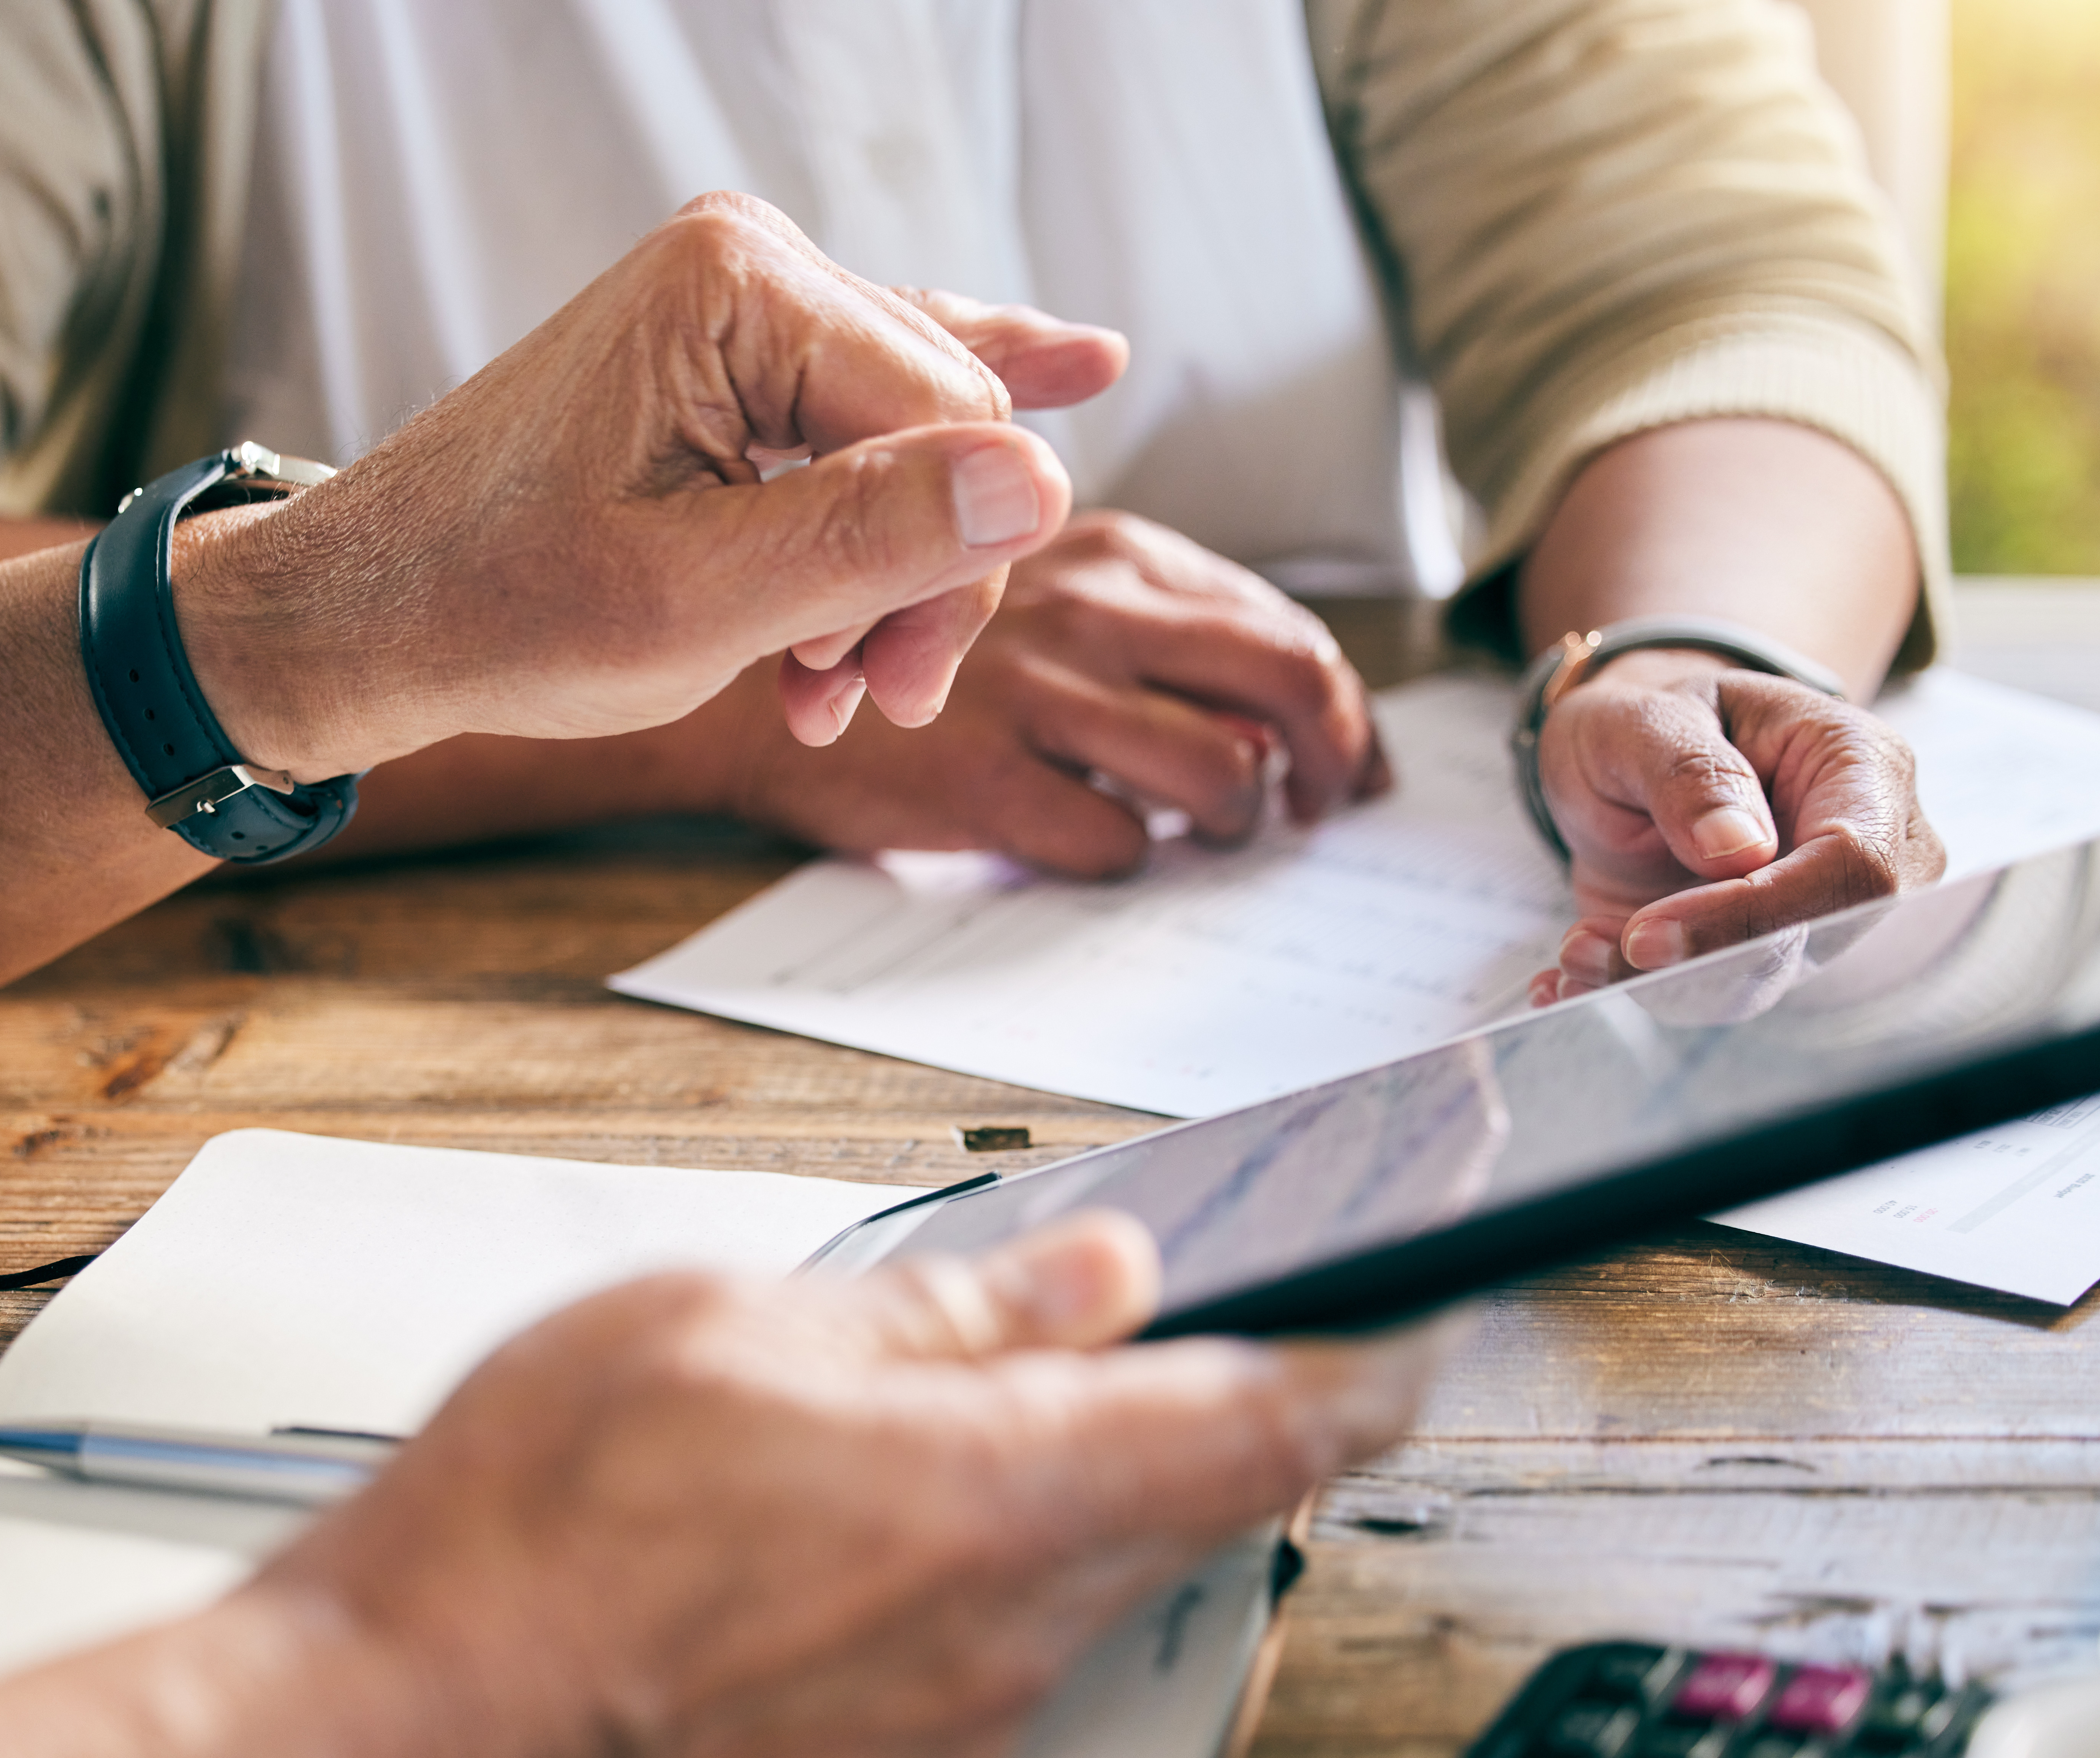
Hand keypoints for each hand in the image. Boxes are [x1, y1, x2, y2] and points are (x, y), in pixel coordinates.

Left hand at [172, 195, 1125, 778]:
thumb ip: (869, 539)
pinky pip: (870, 396)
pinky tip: (1075, 364)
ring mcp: (737, 304)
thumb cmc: (499, 610)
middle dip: (917, 579)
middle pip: (940, 424)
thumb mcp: (697, 603)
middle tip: (856, 697)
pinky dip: (920, 464)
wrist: (371, 615)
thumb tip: (1036, 484)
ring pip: (906, 439)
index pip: (953, 420)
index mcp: (738, 283)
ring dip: (883, 574)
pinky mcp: (727, 356)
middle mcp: (748, 261)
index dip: (953, 573)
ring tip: (823, 679)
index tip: (890, 691)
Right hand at [251, 1215, 1437, 1757]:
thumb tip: (1087, 1275)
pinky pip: (1023, 1627)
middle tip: (1240, 1327)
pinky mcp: (894, 1748)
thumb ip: (937, 1309)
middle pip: (1206, 1502)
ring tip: (1067, 1385)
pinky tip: (943, 1488)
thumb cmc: (536, 1529)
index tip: (1422, 1327)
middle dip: (1243, 1409)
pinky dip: (1030, 1539)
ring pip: (1114, 1565)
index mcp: (991, 1490)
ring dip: (1123, 1472)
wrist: (419, 1734)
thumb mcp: (728, 1325)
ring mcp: (955, 1703)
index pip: (1263, 1429)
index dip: (1368, 1370)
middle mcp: (1005, 1622)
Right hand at [717, 510, 1385, 876]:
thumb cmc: (908, 643)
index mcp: (1112, 555)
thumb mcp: (1028, 579)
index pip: (1283, 628)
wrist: (753, 690)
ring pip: (1222, 772)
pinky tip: (1093, 845)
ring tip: (1204, 835)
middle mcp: (1089, 612)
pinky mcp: (986, 780)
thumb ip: (1142, 615)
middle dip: (1332, 760)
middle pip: (1289, 683)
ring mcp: (1038, 695)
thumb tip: (1271, 695)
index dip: (1341, 708)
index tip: (1346, 762)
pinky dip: (1129, 860)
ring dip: (1236, 822)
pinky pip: (1118, 843)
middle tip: (1318, 810)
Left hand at [1530, 651, 1945, 1004]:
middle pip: (1814, 941)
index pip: (1853, 866)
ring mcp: (1818, 908)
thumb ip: (1690, 772)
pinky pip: (1712, 994)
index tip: (1648, 933)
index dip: (1755, 911)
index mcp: (1861, 766)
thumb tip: (1740, 851)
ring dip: (1653, 983)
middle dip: (1695, 962)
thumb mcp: (1644, 718)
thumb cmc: (1648, 718)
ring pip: (1757, 983)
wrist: (1628, 750)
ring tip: (1576, 949)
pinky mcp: (1762, 949)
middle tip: (1584, 949)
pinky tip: (1576, 972)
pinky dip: (1635, 990)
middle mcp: (1864, 848)